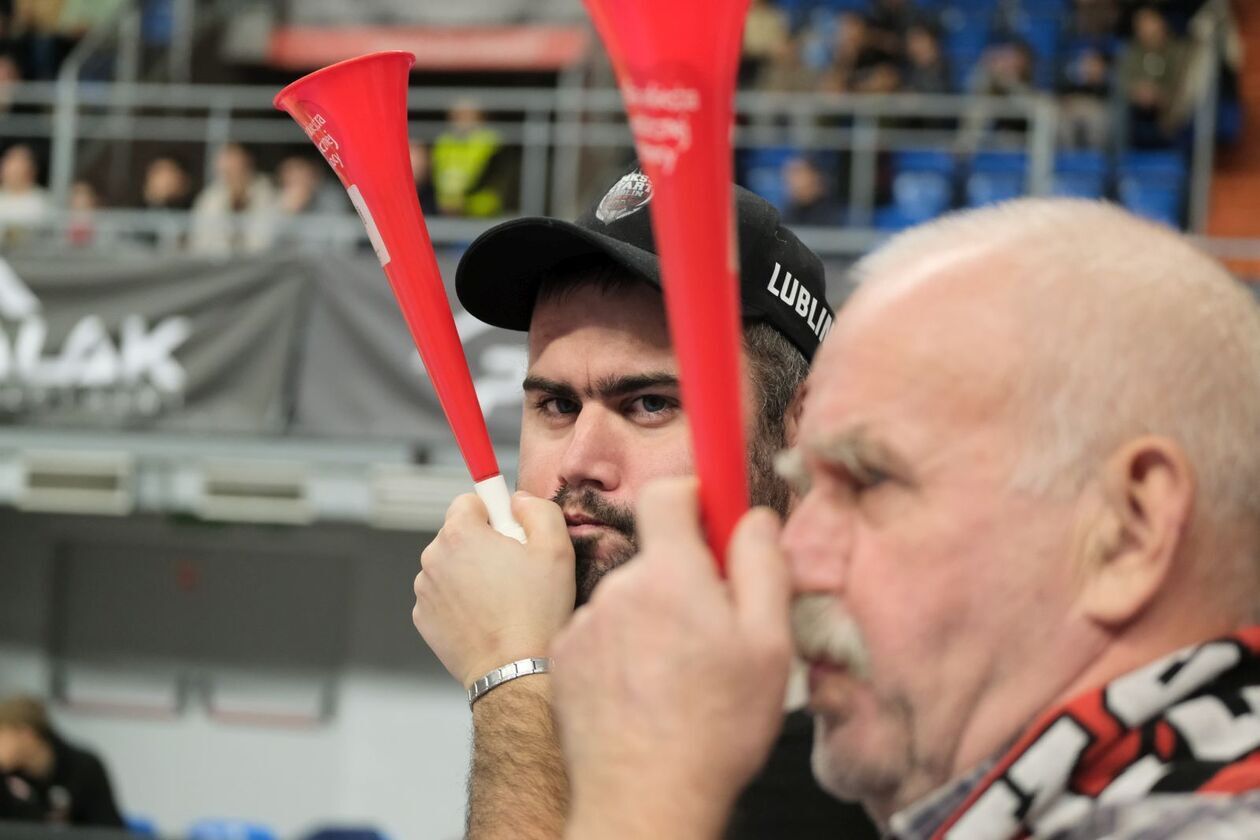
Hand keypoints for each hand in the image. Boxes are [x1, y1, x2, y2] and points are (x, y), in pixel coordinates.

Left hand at [413, 491, 575, 687]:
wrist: (514, 670)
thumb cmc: (537, 611)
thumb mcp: (556, 548)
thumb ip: (538, 509)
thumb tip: (518, 500)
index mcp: (460, 534)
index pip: (469, 501)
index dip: (495, 513)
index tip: (511, 531)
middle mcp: (433, 557)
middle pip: (459, 533)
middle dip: (483, 544)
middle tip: (514, 570)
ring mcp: (424, 590)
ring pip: (451, 565)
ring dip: (471, 572)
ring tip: (502, 599)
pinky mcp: (424, 618)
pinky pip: (443, 595)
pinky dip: (461, 600)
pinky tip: (486, 617)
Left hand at [552, 478, 792, 839]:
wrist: (645, 800)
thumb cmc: (714, 729)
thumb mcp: (768, 644)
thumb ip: (762, 566)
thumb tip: (754, 519)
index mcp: (669, 575)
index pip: (668, 494)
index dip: (693, 496)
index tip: (710, 517)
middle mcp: (616, 590)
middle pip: (654, 556)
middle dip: (683, 577)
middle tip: (713, 630)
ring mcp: (584, 625)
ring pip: (628, 599)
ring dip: (652, 619)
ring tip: (680, 676)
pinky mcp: (564, 658)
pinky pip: (601, 634)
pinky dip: (622, 651)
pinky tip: (646, 692)